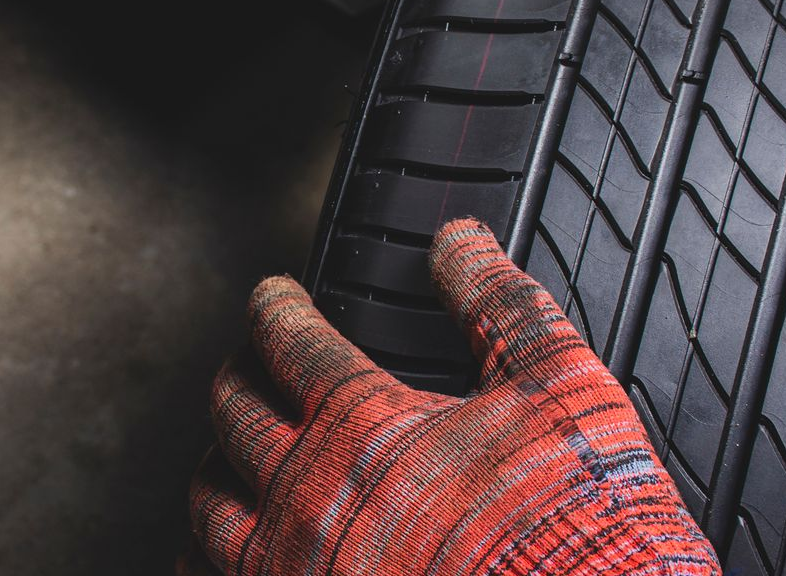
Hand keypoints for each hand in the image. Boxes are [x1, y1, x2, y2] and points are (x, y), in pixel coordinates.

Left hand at [186, 219, 718, 575]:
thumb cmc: (577, 532)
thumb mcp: (560, 392)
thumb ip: (499, 305)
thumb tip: (459, 242)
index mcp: (360, 424)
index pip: (285, 339)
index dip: (274, 307)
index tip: (273, 297)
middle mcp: (304, 494)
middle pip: (231, 411)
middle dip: (236, 376)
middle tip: (248, 364)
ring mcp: (289, 570)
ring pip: (209, 508)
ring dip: (215, 470)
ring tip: (230, 455)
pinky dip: (210, 558)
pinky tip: (228, 554)